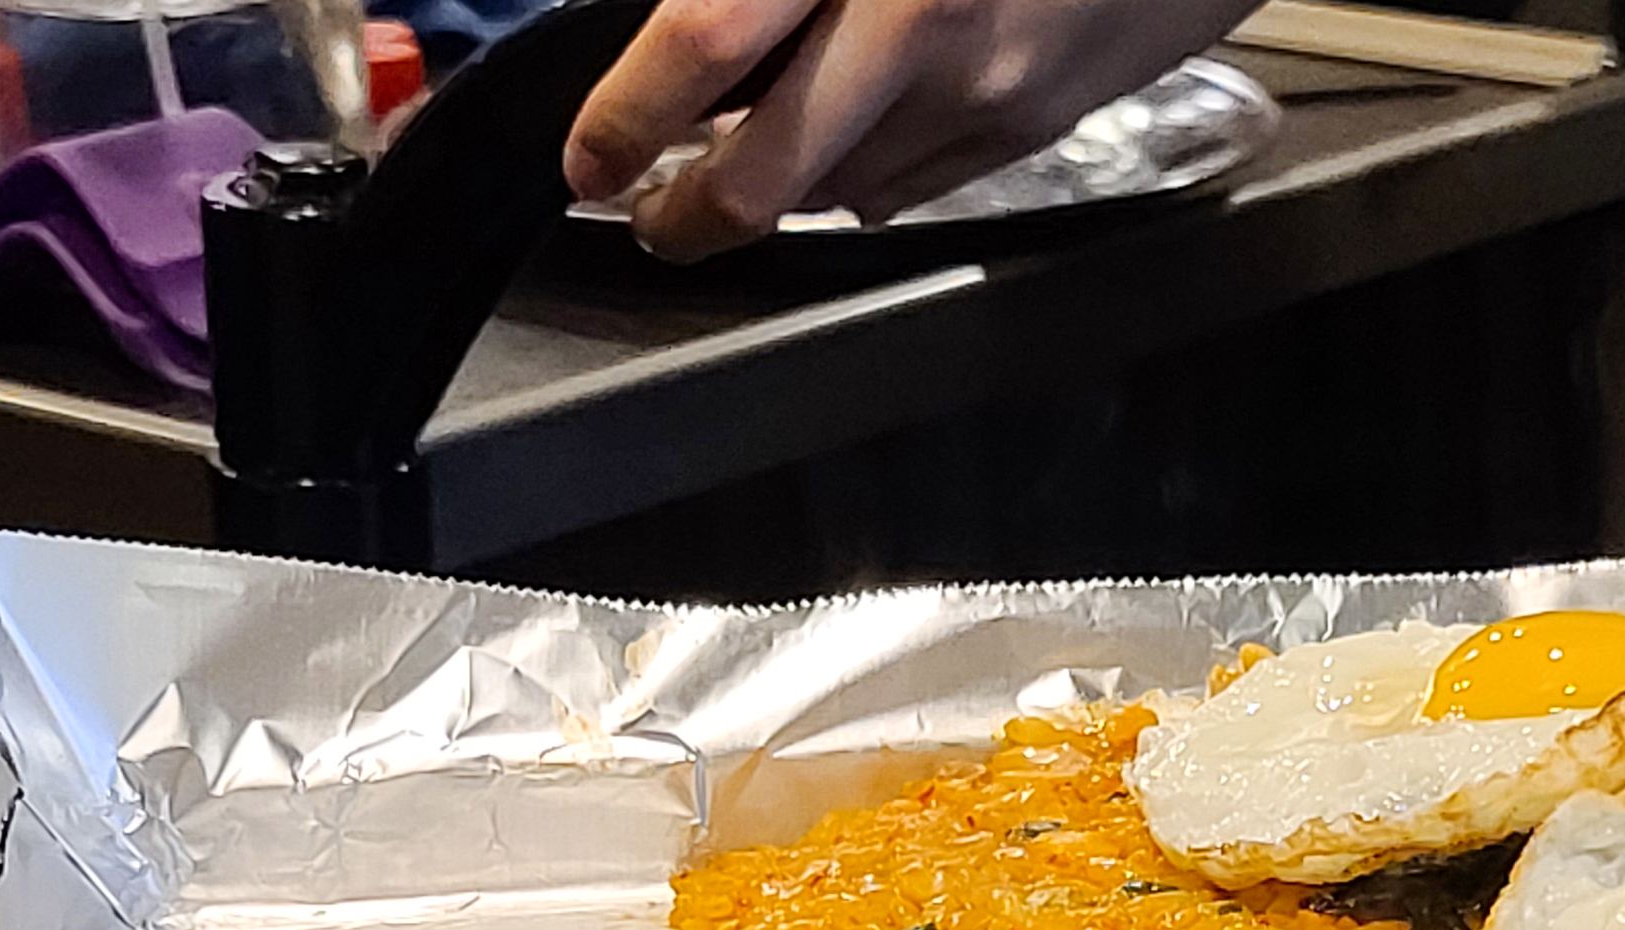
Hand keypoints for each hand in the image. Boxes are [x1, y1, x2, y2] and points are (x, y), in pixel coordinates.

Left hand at [565, 0, 1261, 259]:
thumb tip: (690, 19)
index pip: (701, 45)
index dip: (623, 117)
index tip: (585, 155)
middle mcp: (922, 22)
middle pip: (764, 174)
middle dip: (684, 216)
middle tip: (644, 214)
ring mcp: (989, 89)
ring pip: (838, 188)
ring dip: (773, 190)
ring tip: (733, 172)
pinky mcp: (1038, 123)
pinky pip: (918, 180)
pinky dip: (861, 176)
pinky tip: (843, 142)